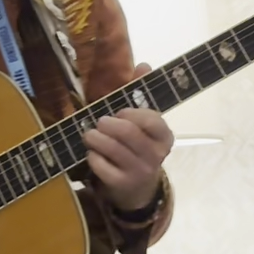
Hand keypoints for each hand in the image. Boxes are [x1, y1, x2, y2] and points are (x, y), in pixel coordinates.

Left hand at [83, 63, 173, 210]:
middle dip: (107, 123)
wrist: (137, 188)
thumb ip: (140, 93)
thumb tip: (144, 65)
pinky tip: (92, 153)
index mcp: (164, 137)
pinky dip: (92, 156)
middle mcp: (155, 156)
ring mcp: (139, 172)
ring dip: (95, 137)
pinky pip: (101, 166)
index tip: (119, 112)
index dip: (130, 112)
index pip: (151, 119)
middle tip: (99, 121)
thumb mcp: (142, 122)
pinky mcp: (122, 185)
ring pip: (112, 148)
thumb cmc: (136, 147)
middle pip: (128, 132)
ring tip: (90, 134)